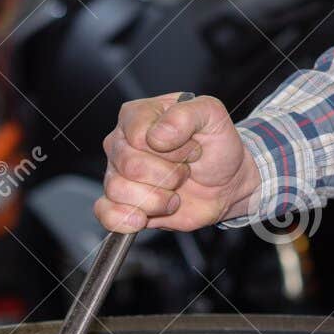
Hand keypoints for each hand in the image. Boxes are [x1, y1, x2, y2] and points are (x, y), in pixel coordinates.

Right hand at [94, 94, 260, 231]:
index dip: (172, 149)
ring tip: (174, 192)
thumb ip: (186, 114)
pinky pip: (106, 213)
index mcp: (138, 115)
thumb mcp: (213, 115)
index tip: (192, 148)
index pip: (139, 136)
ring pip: (119, 190)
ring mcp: (118, 172)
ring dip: (158, 199)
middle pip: (130, 166)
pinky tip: (144, 217)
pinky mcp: (121, 202)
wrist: (227, 183)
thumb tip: (157, 135)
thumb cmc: (217, 146)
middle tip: (185, 171)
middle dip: (169, 175)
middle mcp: (122, 142)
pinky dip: (125, 219)